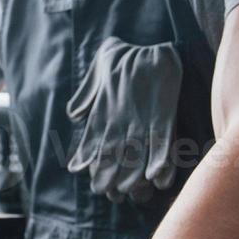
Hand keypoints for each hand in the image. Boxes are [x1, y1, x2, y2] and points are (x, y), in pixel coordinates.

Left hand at [65, 36, 182, 202]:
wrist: (152, 46)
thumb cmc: (123, 56)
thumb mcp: (98, 71)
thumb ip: (86, 95)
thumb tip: (75, 115)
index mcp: (105, 109)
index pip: (93, 138)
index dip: (87, 156)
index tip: (80, 171)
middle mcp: (121, 117)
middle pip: (113, 152)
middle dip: (109, 173)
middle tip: (107, 193)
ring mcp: (142, 118)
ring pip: (136, 152)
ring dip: (132, 174)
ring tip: (128, 191)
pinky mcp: (163, 115)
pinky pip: (161, 142)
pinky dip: (160, 160)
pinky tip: (158, 177)